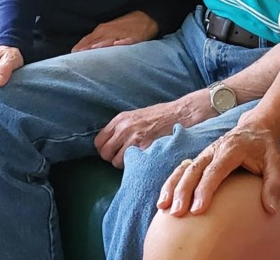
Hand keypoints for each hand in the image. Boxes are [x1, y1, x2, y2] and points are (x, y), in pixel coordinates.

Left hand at [71, 10, 158, 51]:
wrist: (145, 18)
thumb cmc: (124, 26)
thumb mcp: (106, 30)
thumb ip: (92, 40)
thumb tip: (76, 50)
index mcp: (101, 30)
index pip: (87, 40)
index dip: (79, 48)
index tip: (70, 57)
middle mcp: (109, 31)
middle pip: (96, 41)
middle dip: (87, 49)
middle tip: (78, 58)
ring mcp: (121, 34)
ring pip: (110, 40)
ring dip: (101, 44)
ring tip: (93, 50)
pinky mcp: (134, 37)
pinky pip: (128, 40)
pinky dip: (122, 42)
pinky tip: (117, 45)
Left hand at [94, 91, 211, 168]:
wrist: (180, 113)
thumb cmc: (160, 116)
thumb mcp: (136, 116)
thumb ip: (121, 127)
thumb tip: (110, 142)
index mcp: (120, 119)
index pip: (98, 142)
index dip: (104, 149)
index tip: (112, 152)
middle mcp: (124, 129)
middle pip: (105, 154)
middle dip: (112, 158)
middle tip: (124, 157)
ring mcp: (135, 139)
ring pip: (116, 162)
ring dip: (125, 163)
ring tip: (137, 158)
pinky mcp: (145, 148)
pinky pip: (131, 165)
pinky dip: (136, 165)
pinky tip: (144, 159)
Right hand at [156, 122, 279, 216]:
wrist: (256, 127)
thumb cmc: (266, 148)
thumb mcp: (277, 163)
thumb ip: (275, 185)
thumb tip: (271, 209)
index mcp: (232, 149)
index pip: (215, 170)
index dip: (205, 189)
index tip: (198, 209)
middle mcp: (215, 149)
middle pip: (195, 169)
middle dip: (183, 190)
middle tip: (177, 212)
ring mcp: (206, 153)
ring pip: (185, 169)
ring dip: (173, 187)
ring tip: (163, 206)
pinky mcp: (201, 158)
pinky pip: (182, 169)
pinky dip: (172, 183)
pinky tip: (164, 200)